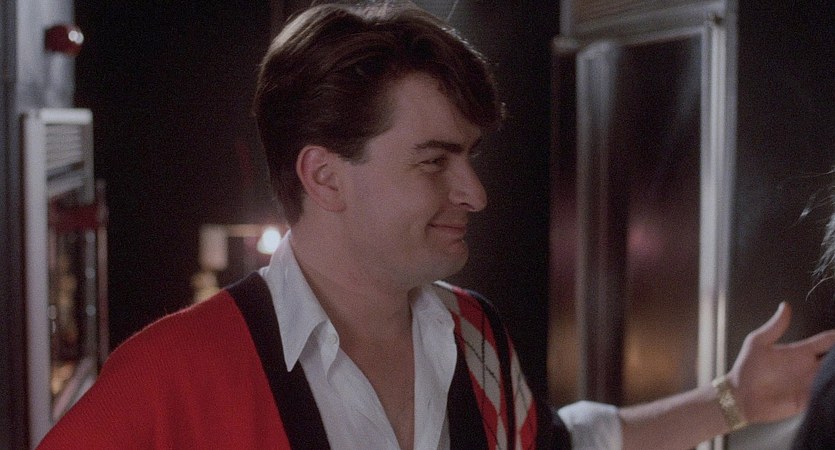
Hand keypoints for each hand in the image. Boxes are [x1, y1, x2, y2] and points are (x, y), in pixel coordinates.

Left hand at [727, 302, 834, 423]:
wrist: (740, 396)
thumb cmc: (746, 369)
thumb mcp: (758, 343)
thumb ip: (775, 327)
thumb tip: (785, 306)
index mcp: (801, 352)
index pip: (827, 341)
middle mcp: (810, 367)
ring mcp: (811, 383)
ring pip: (833, 376)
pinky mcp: (810, 399)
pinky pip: (827, 394)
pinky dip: (832, 389)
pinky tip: (833, 384)